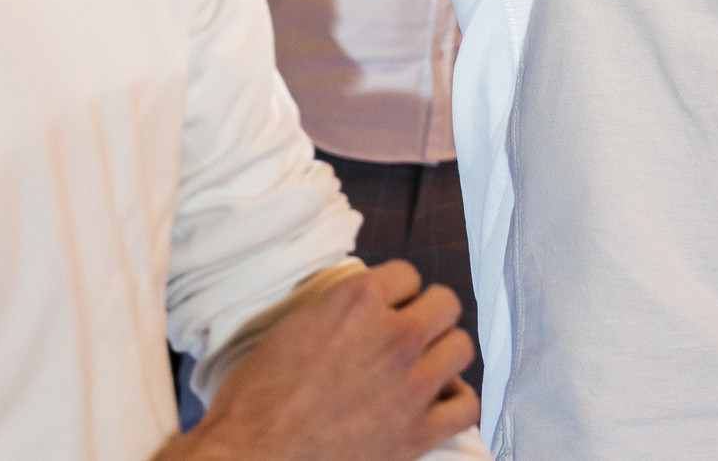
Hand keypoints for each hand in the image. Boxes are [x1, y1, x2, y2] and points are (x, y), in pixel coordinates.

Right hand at [167, 263, 477, 460]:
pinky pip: (467, 407)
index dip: (396, 294)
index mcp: (358, 301)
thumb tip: (360, 309)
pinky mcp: (418, 432)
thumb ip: (337, 310)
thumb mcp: (292, 327)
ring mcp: (411, 384)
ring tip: (426, 368)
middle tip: (408, 336)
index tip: (387, 310)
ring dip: (444, 355)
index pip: (408, 274)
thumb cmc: (255, 399)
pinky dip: (456, 404)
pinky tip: (438, 405)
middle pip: (445, 304)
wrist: (249, 457)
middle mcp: (394, 335)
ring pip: (462, 348)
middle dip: (428, 316)